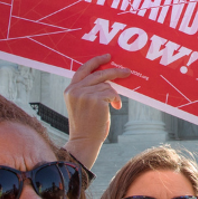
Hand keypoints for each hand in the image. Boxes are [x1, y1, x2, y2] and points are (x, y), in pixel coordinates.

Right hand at [64, 54, 129, 168]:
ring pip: (107, 85)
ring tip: (114, 105)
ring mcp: (84, 94)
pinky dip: (117, 99)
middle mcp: (75, 90)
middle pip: (99, 73)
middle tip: (127, 72)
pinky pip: (112, 93)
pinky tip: (116, 108)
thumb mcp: (83, 104)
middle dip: (115, 71)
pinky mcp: (95, 99)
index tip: (107, 56)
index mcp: (70, 89)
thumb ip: (89, 89)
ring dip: (114, 94)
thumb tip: (108, 77)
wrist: (84, 142)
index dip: (96, 61)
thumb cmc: (87, 125)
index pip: (83, 69)